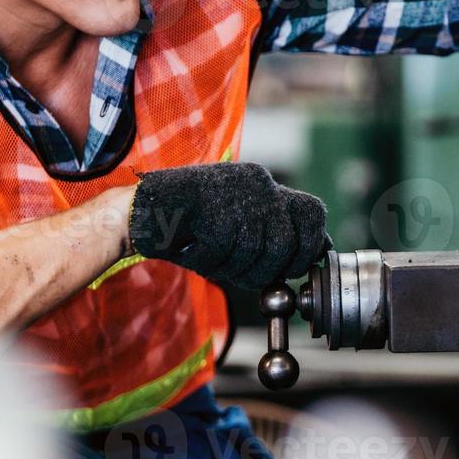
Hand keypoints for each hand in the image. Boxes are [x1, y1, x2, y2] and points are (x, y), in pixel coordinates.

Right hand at [127, 162, 330, 289]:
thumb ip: (274, 235)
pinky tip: (193, 249)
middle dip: (268, 271)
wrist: (142, 209)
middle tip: (244, 276)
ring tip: (212, 259)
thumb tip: (316, 254)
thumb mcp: (240, 224)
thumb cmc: (191, 223)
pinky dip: (207, 262)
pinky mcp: (211, 206)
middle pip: (286, 244)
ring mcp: (235, 193)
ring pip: (254, 254)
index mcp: (266, 184)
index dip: (310, 247)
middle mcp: (258, 182)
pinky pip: (221, 254)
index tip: (294, 269)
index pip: (313, 213)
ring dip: (232, 269)